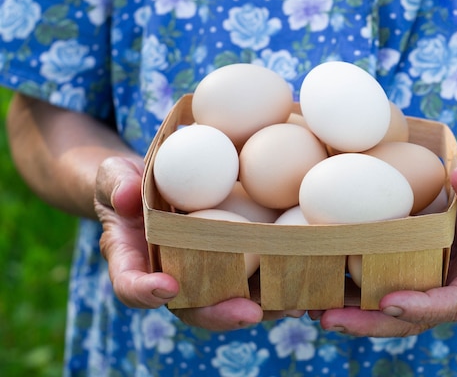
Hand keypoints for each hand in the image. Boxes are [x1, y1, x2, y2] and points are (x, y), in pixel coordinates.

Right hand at [94, 156, 302, 329]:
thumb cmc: (129, 181)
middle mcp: (173, 276)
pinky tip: (309, 276)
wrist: (154, 184)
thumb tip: (128, 194)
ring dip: (262, 307)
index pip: (131, 285)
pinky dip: (280, 281)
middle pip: (194, 307)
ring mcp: (206, 271)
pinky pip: (255, 276)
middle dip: (222, 313)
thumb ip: (116, 184)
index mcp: (135, 261)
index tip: (165, 286)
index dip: (145, 291)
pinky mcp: (235, 259)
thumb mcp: (114, 176)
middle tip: (248, 313)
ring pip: (231, 300)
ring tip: (294, 304)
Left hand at [311, 161, 456, 336]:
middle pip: (416, 319)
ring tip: (313, 310)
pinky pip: (385, 287)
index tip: (389, 303)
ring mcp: (434, 281)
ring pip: (395, 310)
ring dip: (355, 315)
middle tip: (331, 319)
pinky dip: (355, 293)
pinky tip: (321, 287)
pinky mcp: (416, 271)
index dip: (425, 307)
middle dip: (374, 323)